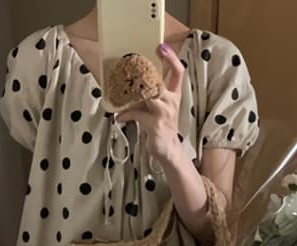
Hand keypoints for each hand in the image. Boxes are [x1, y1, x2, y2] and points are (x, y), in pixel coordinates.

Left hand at [116, 42, 184, 164]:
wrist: (167, 149)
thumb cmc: (159, 126)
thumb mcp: (156, 106)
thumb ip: (148, 94)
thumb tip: (130, 82)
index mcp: (173, 94)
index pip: (178, 72)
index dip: (171, 58)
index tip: (161, 46)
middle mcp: (171, 101)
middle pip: (161, 80)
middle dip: (145, 73)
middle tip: (131, 66)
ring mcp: (164, 112)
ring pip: (149, 95)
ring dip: (133, 93)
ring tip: (121, 91)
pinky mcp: (154, 124)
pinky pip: (137, 114)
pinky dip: (125, 115)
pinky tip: (118, 117)